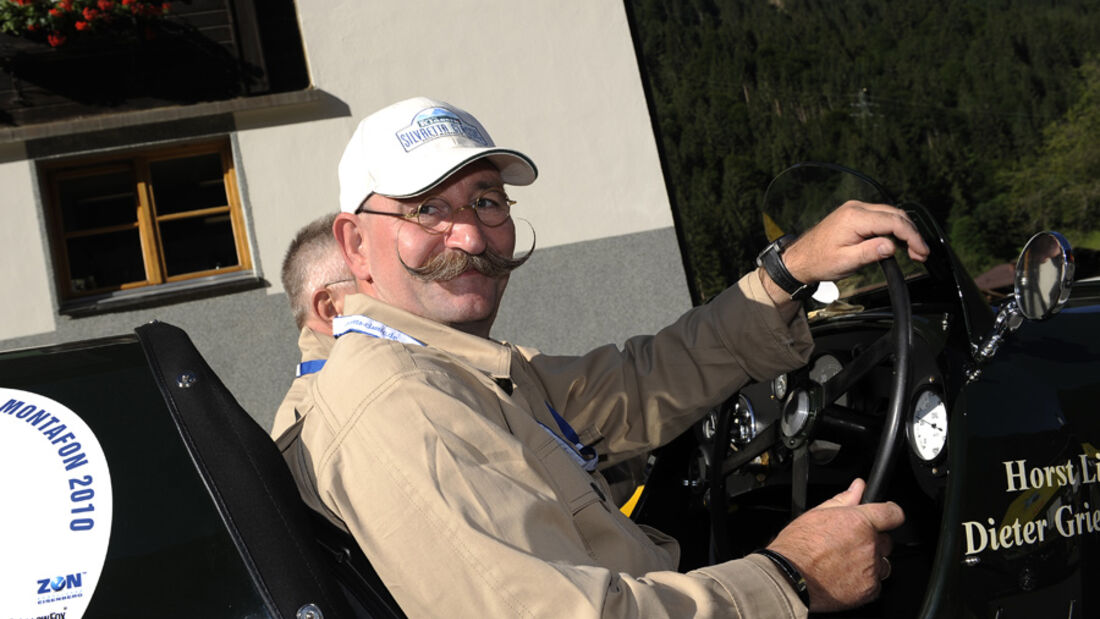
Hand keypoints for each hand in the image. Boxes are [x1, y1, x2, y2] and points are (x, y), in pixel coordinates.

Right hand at [765, 478, 903, 611]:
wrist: (789, 576)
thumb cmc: (798, 546)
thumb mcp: (817, 514)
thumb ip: (843, 500)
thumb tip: (857, 487)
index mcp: (859, 521)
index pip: (893, 513)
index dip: (889, 513)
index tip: (886, 516)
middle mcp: (869, 544)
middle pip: (886, 540)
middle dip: (872, 541)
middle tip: (849, 544)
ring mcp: (871, 568)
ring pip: (882, 563)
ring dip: (870, 562)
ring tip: (845, 563)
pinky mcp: (869, 589)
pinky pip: (876, 584)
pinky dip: (864, 581)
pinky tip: (844, 576)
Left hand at [782, 201, 929, 284]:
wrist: (801, 259)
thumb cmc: (819, 261)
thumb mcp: (846, 262)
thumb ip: (870, 252)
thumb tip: (892, 246)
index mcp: (854, 218)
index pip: (893, 221)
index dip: (912, 236)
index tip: (921, 251)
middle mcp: (856, 208)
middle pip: (895, 214)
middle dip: (912, 233)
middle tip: (921, 253)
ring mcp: (855, 209)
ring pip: (890, 214)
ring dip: (904, 231)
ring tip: (914, 251)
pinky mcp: (855, 215)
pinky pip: (881, 217)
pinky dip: (893, 228)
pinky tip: (899, 243)